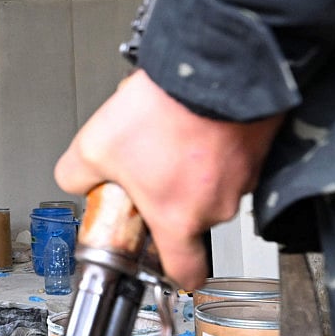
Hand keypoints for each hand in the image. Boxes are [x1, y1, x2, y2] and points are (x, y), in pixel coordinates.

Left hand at [54, 70, 283, 289]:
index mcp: (180, 218)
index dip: (170, 273)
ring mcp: (245, 174)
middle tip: (147, 169)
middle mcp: (219, 204)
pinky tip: (189, 121)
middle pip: (190, 218)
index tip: (158, 264)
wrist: (214, 62)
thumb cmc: (166, 108)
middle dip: (167, 198)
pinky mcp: (259, 145)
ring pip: (209, 184)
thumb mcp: (94, 147)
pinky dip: (210, 143)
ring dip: (188, 168)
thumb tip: (75, 182)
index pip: (185, 273)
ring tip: (168, 135)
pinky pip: (229, 155)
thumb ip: (76, 176)